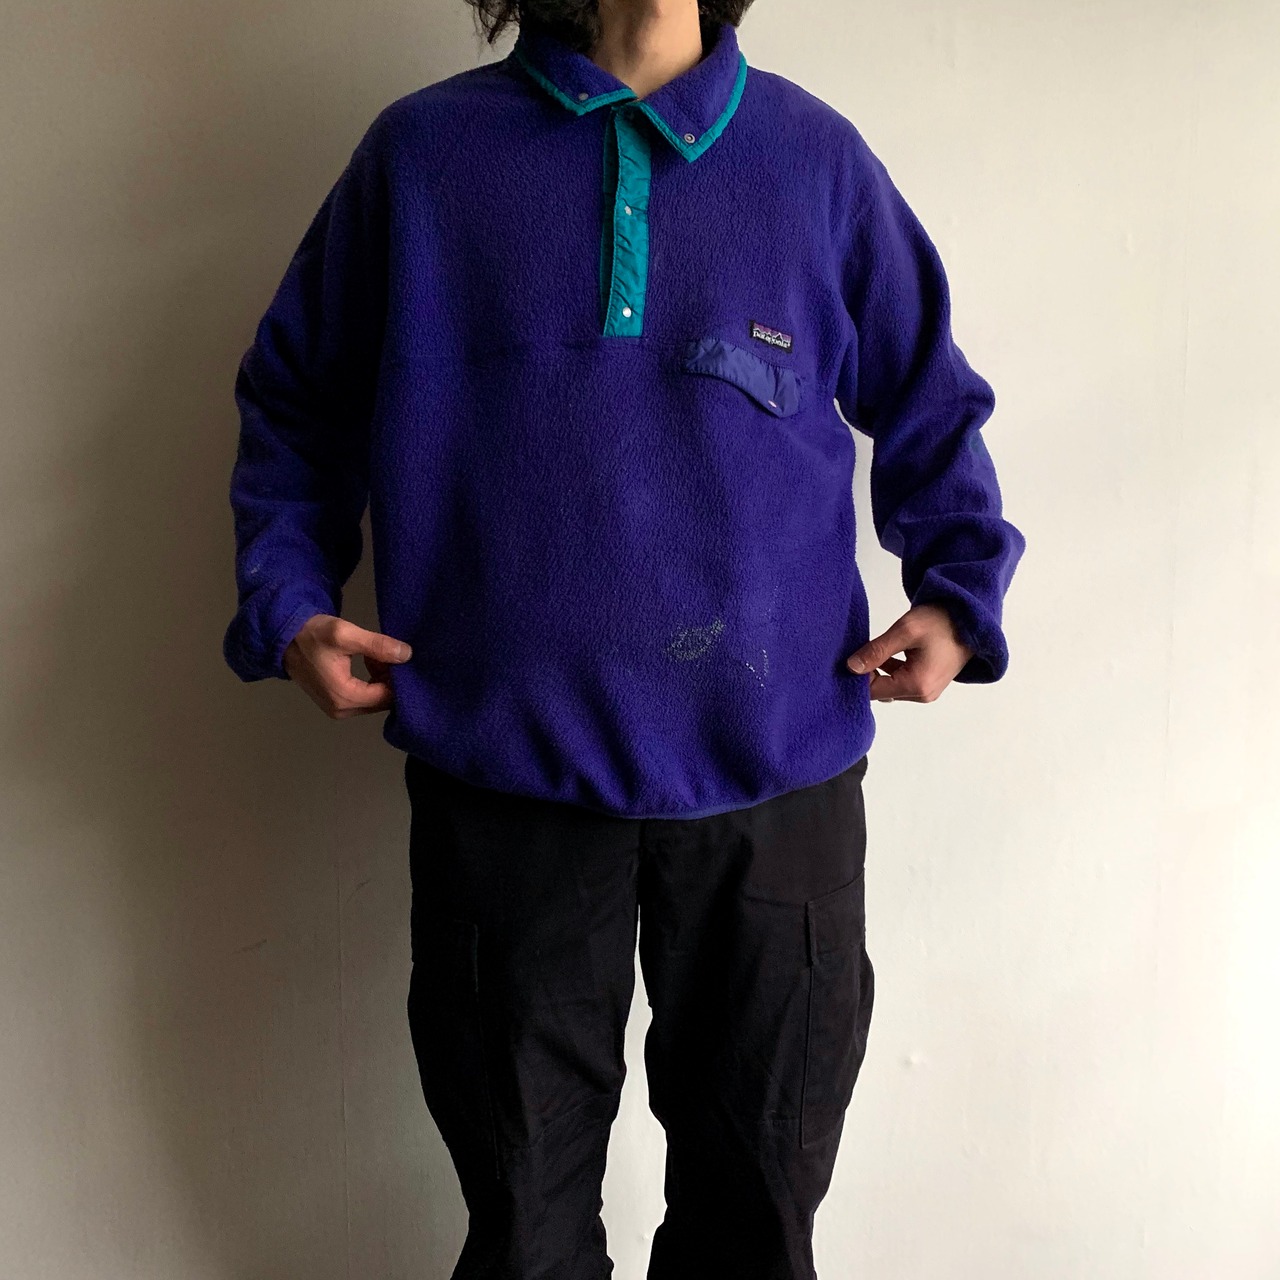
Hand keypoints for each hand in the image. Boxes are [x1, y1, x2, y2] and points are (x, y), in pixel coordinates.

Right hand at [283, 614, 412, 718]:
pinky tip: (368, 662)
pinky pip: (364, 697)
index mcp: (345, 697)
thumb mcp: (345, 634)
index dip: (397, 676)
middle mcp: (342, 710)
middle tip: (386, 654)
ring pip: (375, 699)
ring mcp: (338, 710)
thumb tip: (406, 655)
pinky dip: (371, 682)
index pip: (388, 696)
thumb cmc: (312, 635)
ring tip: (374, 656)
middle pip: (383, 701)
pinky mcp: (335, 703)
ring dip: (381, 679)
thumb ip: (377, 645)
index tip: (397, 656)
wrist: (284, 637)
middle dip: (389, 678)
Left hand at [844, 603, 972, 702]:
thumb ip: (876, 651)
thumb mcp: (905, 631)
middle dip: (868, 673)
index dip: (858, 676)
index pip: (873, 691)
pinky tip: (889, 652)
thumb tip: (851, 667)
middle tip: (862, 650)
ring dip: (880, 670)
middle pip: (881, 691)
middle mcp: (922, 695)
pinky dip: (891, 669)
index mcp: (917, 685)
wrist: (971, 618)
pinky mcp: (929, 683)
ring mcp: (927, 691)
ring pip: (890, 686)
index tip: (851, 656)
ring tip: (875, 649)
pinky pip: (902, 681)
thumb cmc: (942, 622)